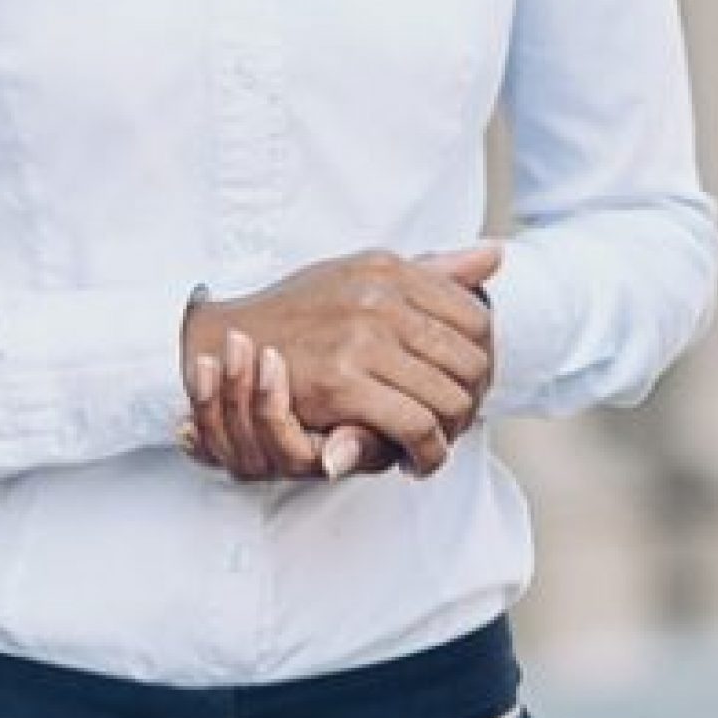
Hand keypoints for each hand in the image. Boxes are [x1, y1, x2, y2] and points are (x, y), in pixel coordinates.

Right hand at [178, 248, 500, 479]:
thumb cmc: (297, 313)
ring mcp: (361, 338)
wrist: (222, 340)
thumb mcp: (361, 277)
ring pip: (450, 398)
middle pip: (471, 361)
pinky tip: (415, 462)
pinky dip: (427, 453)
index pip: (475, 317)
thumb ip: (429, 272)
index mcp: (388, 268)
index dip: (481, 361)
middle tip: (453, 426)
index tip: (464, 387)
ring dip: (451, 433)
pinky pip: (415, 426)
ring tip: (434, 446)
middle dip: (471, 402)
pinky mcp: (341, 383)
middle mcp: (379, 297)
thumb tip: (495, 256)